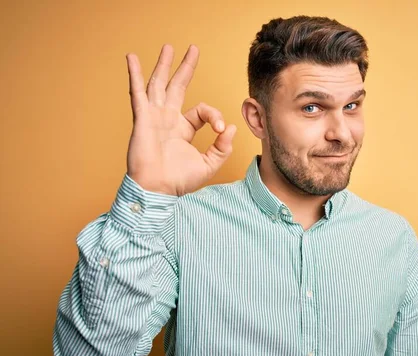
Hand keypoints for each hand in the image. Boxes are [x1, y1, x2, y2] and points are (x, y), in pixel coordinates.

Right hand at [125, 44, 235, 195]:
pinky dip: (134, 74)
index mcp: (182, 128)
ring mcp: (154, 116)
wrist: (158, 190)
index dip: (213, 115)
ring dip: (163, 65)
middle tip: (192, 49)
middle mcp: (167, 119)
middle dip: (185, 67)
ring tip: (168, 47)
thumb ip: (222, 147)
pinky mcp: (142, 118)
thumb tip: (230, 127)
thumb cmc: (178, 181)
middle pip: (177, 86)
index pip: (201, 110)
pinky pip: (137, 93)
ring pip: (159, 84)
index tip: (219, 130)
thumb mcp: (209, 164)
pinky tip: (131, 58)